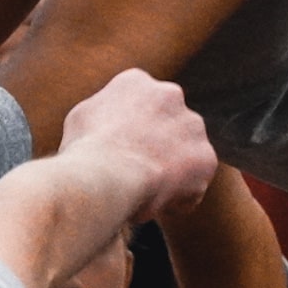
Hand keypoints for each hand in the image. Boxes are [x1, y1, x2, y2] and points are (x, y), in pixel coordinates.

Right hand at [59, 68, 218, 221]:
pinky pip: (195, 181)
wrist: (106, 174)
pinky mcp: (206, 157)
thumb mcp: (81, 118)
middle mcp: (170, 94)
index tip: (122, 151)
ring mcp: (192, 125)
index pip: (141, 105)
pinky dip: (181, 196)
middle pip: (167, 125)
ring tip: (146, 191)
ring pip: (185, 152)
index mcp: (136, 82)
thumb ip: (103, 112)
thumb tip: (108, 120)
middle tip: (136, 172)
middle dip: (157, 146)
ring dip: (172, 170)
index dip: (132, 132)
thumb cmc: (85, 150)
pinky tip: (158, 205)